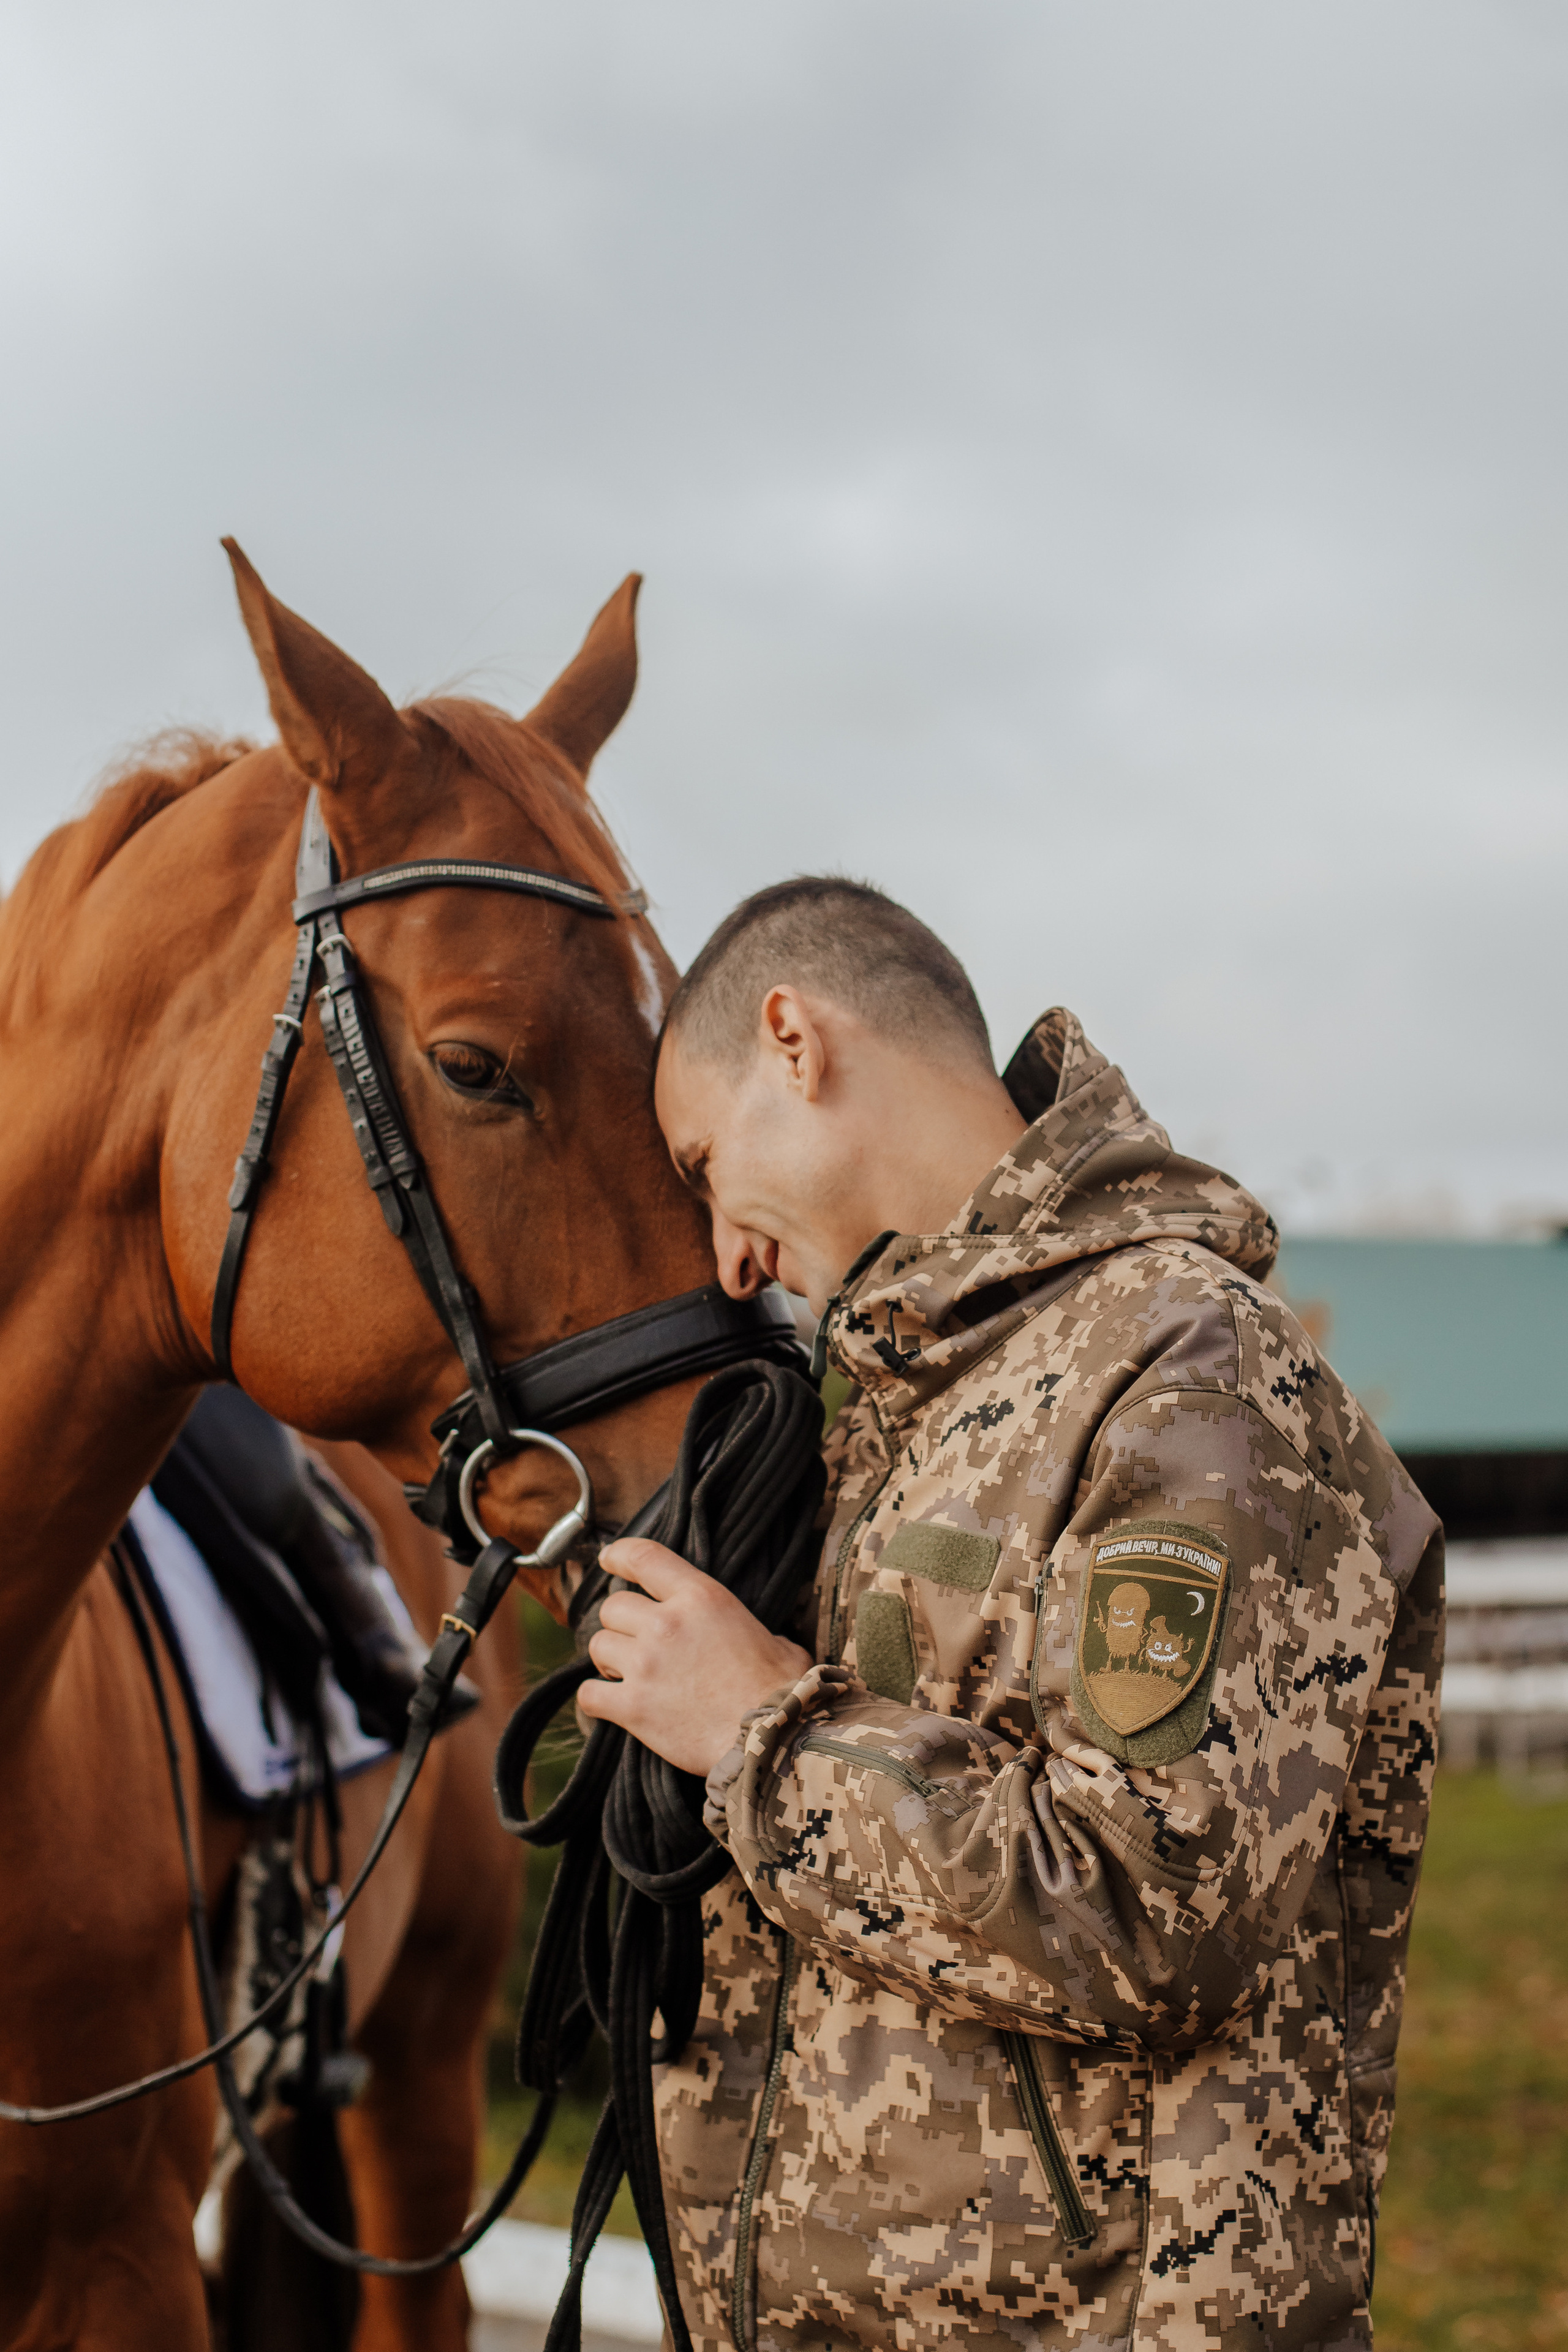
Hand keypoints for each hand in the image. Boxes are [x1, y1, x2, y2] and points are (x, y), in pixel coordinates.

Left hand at [578, 1539, 811, 1779]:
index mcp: (702, 1598)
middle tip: (633, 1643)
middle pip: (613, 1607)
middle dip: (619, 1625)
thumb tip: (760, 1641)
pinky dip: (595, 1699)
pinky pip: (589, 1694)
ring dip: (608, 1660)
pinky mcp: (633, 1706)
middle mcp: (667, 1624)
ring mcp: (646, 1664)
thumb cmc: (782, 1691)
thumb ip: (753, 1631)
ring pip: (597, 1646)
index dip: (620, 1554)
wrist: (772, 1739)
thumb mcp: (777, 1641)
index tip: (609, 1559)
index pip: (645, 1557)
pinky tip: (609, 1704)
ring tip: (625, 1675)